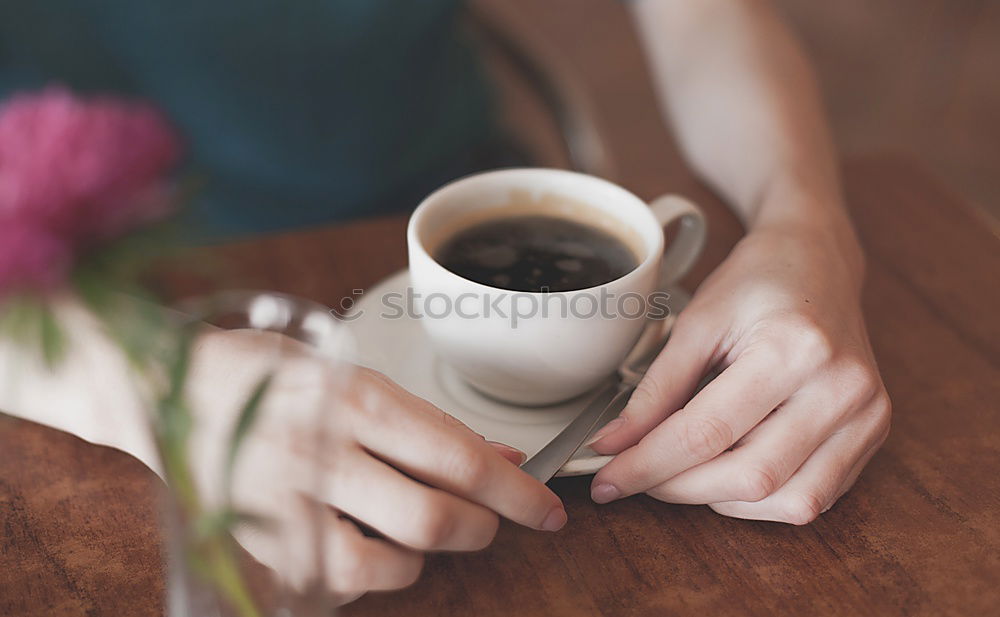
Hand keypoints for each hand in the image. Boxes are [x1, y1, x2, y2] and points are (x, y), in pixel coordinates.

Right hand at [187, 330, 565, 603]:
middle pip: (434, 518)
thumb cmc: (261, 370)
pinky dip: (367, 574)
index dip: (515, 491)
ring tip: (416, 530)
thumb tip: (499, 455)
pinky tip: (361, 543)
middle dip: (482, 528)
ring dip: (423, 555)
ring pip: (388, 563)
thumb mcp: (346, 369)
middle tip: (486, 521)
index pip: (458, 456)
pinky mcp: (259, 545)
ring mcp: (285, 505)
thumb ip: (420, 416)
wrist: (160, 389)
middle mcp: (321, 452)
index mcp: (351, 397)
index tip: (546, 508)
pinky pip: (336, 584)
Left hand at [589, 224, 889, 523]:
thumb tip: (613, 445)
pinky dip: (762, 500)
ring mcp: (867, 414)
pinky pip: (816, 497)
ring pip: (786, 501)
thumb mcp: (696, 321)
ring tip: (682, 472)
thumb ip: (655, 389)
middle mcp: (842, 387)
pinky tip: (728, 472)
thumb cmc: (757, 282)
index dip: (648, 464)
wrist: (819, 259)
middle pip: (750, 476)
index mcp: (794, 347)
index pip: (707, 433)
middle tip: (636, 478)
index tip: (608, 479)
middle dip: (679, 488)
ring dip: (720, 501)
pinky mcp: (874, 432)